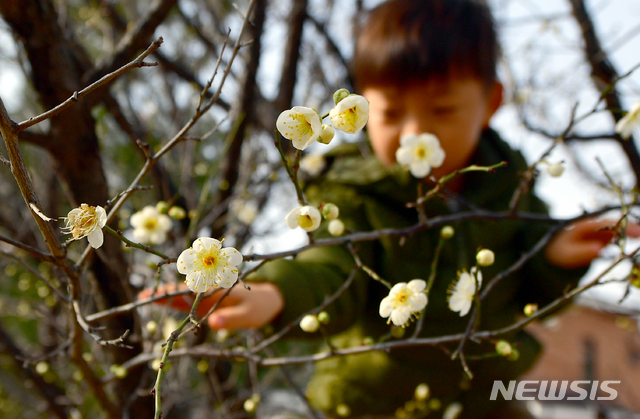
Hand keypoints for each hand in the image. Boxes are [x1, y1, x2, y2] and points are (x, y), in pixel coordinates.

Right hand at [138, 282, 284, 330]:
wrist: (267, 301)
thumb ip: (232, 319)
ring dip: (163, 295)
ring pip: (180, 294)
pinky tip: (157, 302)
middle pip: (182, 288)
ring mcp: (205, 295)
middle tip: (142, 296)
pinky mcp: (204, 303)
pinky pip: (185, 302)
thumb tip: (213, 323)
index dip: (177, 289)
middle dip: (163, 291)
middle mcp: (209, 288)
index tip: (161, 292)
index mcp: (218, 287)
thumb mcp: (249, 315)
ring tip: (141, 298)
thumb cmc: (259, 307)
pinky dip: (172, 302)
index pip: (194, 288)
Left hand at [545, 219, 639, 268]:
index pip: (607, 224)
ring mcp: (599, 234)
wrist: (552, 256)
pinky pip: (617, 240)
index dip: (624, 227)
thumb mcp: (567, 255)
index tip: (638, 232)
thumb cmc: (558, 254)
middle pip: (616, 225)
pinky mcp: (602, 241)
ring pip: (618, 232)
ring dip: (631, 234)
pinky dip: (626, 241)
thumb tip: (599, 249)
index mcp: (585, 226)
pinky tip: (635, 247)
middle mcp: (594, 227)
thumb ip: (581, 253)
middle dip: (632, 229)